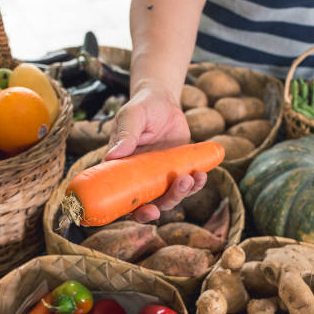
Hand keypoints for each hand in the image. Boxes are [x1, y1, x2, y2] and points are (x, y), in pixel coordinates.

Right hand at [104, 82, 206, 222]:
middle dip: (163, 206)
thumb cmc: (142, 108)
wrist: (163, 101)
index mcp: (120, 171)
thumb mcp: (131, 116)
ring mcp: (158, 178)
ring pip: (168, 199)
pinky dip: (195, 185)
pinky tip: (201, 174)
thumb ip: (125, 134)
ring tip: (193, 177)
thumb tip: (112, 155)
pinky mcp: (176, 172)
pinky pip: (185, 186)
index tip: (148, 211)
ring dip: (181, 194)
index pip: (120, 199)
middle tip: (178, 187)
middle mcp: (138, 179)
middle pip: (147, 205)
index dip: (132, 212)